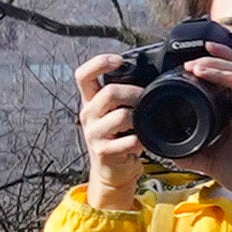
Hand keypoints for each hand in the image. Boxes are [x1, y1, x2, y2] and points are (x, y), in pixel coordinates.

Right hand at [72, 50, 148, 207]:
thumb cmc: (118, 137)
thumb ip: (121, 96)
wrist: (112, 171)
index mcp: (90, 101)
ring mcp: (93, 134)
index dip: (100, 63)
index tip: (119, 60)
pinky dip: (141, 140)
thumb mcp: (113, 113)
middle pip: (109, 92)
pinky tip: (142, 142)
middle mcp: (88, 114)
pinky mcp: (103, 151)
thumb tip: (148, 75)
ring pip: (121, 116)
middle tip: (147, 97)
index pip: (83, 74)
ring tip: (145, 121)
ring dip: (140, 117)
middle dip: (134, 92)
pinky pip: (129, 140)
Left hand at [180, 35, 231, 209]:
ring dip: (219, 68)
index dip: (209, 67)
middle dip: (211, 61)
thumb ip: (192, 154)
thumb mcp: (211, 161)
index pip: (223, 81)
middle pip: (231, 71)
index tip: (187, 66)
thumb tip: (169, 152)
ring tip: (199, 66)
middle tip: (189, 63)